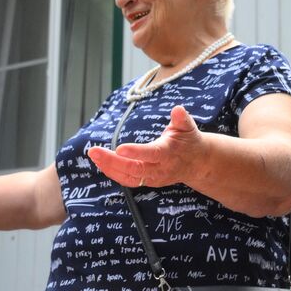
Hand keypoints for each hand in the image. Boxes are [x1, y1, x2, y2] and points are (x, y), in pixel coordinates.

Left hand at [87, 106, 206, 188]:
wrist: (196, 164)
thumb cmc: (189, 141)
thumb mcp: (188, 127)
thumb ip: (182, 119)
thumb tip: (178, 109)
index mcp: (168, 153)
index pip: (151, 153)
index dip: (136, 152)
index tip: (119, 148)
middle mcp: (159, 168)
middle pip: (133, 169)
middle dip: (112, 161)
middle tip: (94, 151)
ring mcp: (152, 177)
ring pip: (127, 177)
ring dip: (109, 167)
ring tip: (94, 155)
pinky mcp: (146, 181)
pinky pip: (127, 180)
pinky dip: (113, 173)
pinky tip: (101, 163)